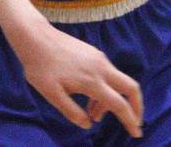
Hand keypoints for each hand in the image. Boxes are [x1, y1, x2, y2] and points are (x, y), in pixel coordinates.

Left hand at [7, 14, 143, 136]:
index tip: (136, 133)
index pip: (119, 104)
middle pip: (131, 87)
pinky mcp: (92, 52)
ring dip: (112, 100)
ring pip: (117, 81)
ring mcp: (98, 57)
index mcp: (92, 80)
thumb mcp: (51, 94)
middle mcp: (100, 67)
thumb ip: (72, 111)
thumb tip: (88, 124)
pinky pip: (107, 73)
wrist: (34, 36)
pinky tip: (89, 98)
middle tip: (132, 122)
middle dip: (136, 107)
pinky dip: (105, 89)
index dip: (130, 120)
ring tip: (94, 115)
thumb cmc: (40, 67)